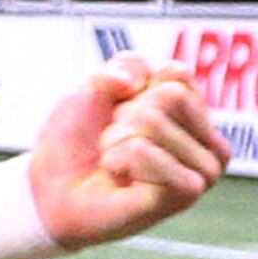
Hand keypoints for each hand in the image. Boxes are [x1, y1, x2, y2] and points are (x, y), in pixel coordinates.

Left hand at [29, 55, 227, 248]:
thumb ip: (126, 64)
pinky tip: (117, 177)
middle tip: (114, 144)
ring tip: (113, 162)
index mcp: (197, 113)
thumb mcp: (95, 86)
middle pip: (171, 96)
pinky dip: (117, 159)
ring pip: (154, 122)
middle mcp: (210, 143)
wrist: (47, 189)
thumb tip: (133, 83)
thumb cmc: (76, 142)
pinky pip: (143, 151)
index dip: (133, 88)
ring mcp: (203, 171)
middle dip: (125, 117)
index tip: (119, 114)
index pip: (176, 73)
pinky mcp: (184, 194)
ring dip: (117, 140)